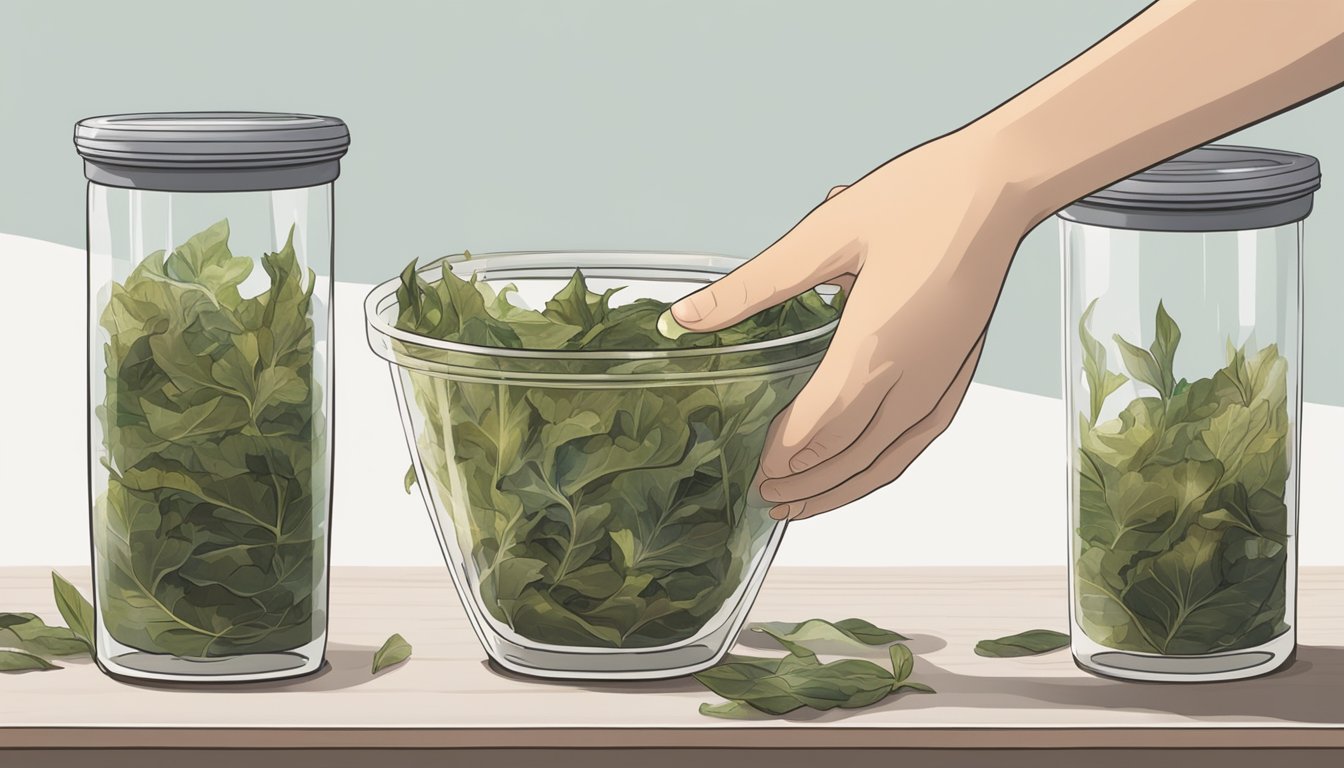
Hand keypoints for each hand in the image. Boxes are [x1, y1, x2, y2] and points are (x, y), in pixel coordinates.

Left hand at [670, 130, 1034, 520]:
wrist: (1000, 186)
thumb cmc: (918, 199)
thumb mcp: (824, 234)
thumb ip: (753, 285)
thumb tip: (685, 315)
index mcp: (874, 346)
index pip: (819, 427)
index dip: (784, 455)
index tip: (754, 469)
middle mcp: (913, 377)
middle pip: (851, 455)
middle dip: (806, 484)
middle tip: (766, 496)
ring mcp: (941, 379)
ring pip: (889, 458)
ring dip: (843, 489)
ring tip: (802, 504)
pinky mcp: (958, 372)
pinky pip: (920, 439)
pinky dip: (885, 466)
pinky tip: (865, 471)